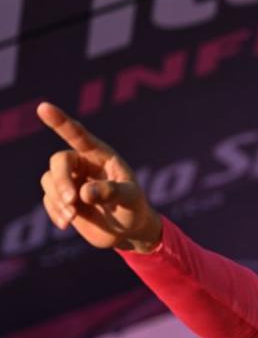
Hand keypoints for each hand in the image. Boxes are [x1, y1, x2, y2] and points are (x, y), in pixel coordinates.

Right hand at [37, 103, 161, 252]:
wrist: (127, 230)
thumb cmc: (133, 208)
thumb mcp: (130, 199)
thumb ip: (112, 192)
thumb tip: (86, 193)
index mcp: (101, 155)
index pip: (78, 134)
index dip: (60, 121)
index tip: (43, 107)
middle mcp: (82, 163)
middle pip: (59, 161)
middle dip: (62, 180)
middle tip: (72, 200)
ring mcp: (70, 180)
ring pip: (50, 181)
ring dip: (59, 199)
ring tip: (73, 216)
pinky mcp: (62, 198)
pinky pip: (49, 200)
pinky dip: (55, 212)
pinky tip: (66, 223)